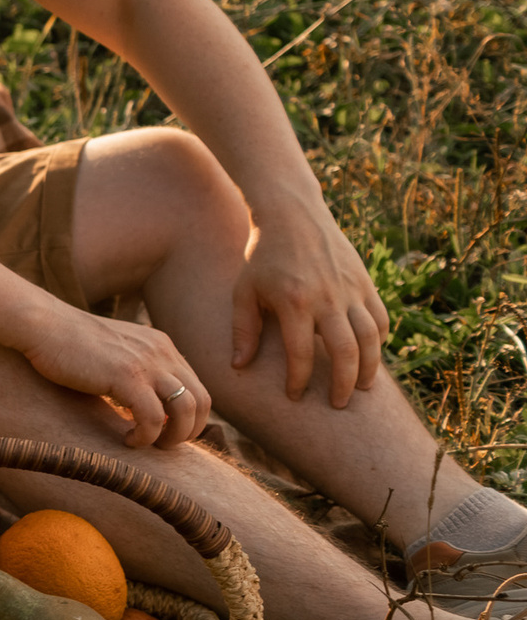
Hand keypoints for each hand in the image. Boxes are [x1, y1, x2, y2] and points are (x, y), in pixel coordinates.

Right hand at [17, 303, 211, 448]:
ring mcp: (146, 362)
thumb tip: (137, 402)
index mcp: (161, 346)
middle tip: (162, 445)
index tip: (165, 432)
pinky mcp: (126, 375)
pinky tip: (126, 439)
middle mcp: (162, 352)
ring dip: (172, 437)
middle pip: (202, 401)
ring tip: (147, 444)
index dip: (188, 417)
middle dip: (189, 431)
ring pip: (185, 410)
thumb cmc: (67, 344)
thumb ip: (133, 370)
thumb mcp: (114, 352)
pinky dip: (145, 436)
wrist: (42, 324)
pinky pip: (153, 417)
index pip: (197, 388)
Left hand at [231, 201, 388, 406]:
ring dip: (368, 368)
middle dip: (342, 384)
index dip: (298, 380)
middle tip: (337, 404)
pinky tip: (370, 356)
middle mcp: (327, 297)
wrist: (292, 215)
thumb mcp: (244, 291)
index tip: (294, 396)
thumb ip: (244, 329)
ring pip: (371, 338)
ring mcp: (351, 290)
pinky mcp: (365, 282)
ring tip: (360, 388)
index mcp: (294, 301)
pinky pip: (379, 318)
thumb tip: (239, 367)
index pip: (300, 354)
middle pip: (346, 352)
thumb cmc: (262, 256)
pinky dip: (379, 340)